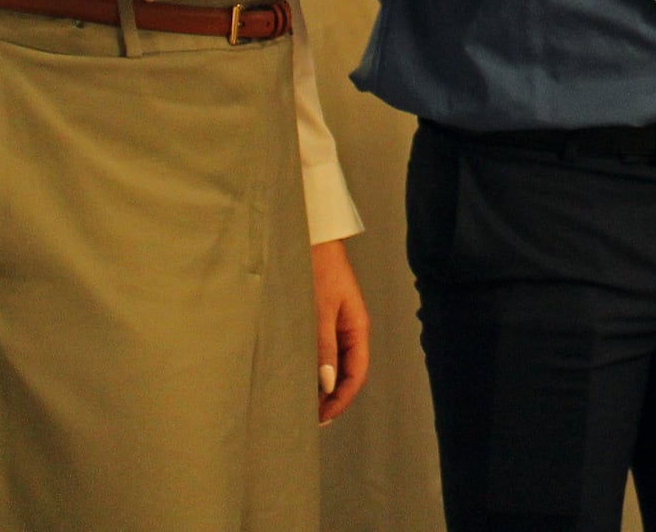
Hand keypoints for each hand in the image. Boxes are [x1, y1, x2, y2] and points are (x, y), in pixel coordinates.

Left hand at [310, 239, 370, 423]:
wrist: (310, 237)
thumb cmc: (317, 268)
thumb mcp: (320, 310)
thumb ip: (323, 347)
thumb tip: (326, 384)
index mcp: (357, 327)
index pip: (357, 373)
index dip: (342, 399)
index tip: (323, 417)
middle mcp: (349, 328)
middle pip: (347, 371)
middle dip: (332, 397)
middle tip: (310, 419)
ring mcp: (336, 323)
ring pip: (333, 363)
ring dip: (321, 384)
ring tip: (302, 404)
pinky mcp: (321, 318)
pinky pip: (322, 350)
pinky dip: (313, 367)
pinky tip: (298, 376)